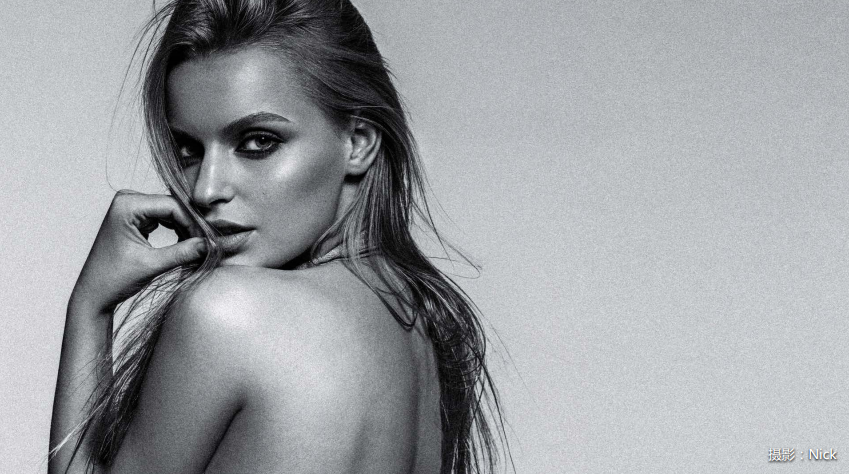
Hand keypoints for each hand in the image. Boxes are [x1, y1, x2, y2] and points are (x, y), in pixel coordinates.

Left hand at [71, 190, 207, 313]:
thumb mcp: (153, 264)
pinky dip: (177, 231)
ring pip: (170, 212)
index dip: (193, 222)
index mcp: (126, 205)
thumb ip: (183, 252)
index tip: (209, 241)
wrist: (94, 293)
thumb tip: (211, 244)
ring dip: (186, 228)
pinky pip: (163, 218)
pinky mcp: (135, 218)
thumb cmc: (114, 279)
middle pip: (172, 206)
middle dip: (191, 225)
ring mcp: (130, 208)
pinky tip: (186, 244)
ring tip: (199, 246)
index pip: (172, 206)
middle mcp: (127, 200)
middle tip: (208, 244)